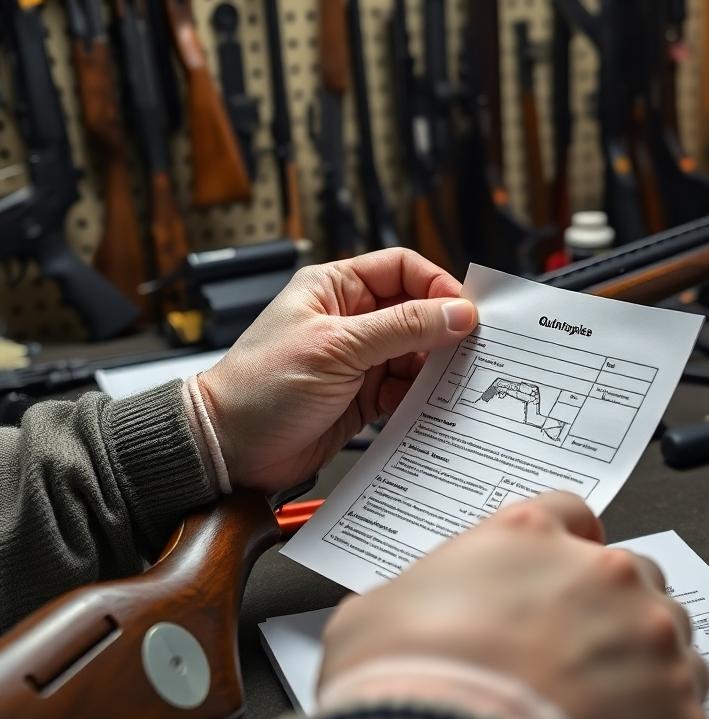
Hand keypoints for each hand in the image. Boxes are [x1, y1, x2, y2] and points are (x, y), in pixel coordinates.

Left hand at [198, 249, 477, 492]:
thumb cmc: (260, 388)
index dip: (436, 286)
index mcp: (335, 288)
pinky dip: (419, 396)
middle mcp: (349, 320)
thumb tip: (456, 313)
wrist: (229, 449)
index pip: (401, 269)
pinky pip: (405, 389)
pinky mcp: (362, 397)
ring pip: (415, 353)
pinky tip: (426, 403)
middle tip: (469, 349)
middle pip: (415, 313)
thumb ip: (402, 328)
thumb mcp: (338, 347)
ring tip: (448, 380)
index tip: (463, 311)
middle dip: (441, 330)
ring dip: (433, 367)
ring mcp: (357, 360)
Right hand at [318, 493, 708, 718]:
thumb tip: (401, 615)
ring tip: (595, 709)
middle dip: (606, 610)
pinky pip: (683, 709)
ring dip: (640, 663)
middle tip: (572, 658)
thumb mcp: (373, 613)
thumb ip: (411, 595)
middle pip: (628, 575)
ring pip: (667, 638)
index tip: (566, 570)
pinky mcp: (681, 715)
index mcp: (529, 536)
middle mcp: (602, 575)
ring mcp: (650, 641)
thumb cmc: (408, 692)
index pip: (568, 514)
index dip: (565, 545)